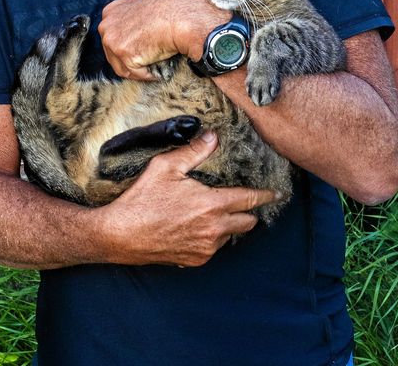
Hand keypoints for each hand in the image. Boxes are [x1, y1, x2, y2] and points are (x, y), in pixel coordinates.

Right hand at [95, 130, 276, 265]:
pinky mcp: (195, 260)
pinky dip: (211, 237)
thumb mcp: (166, 166)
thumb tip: (212, 137)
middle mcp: (214, 230)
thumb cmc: (143, 198)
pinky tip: (195, 225)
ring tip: (211, 212)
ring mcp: (206, 249)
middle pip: (248, 223)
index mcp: (212, 205)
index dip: (264, 196)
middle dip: (248, 212)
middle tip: (241, 201)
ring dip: (227, 225)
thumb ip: (193, 152)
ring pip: (230, 236)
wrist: (121, 234)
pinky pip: (213, 248)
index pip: (249, 200)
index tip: (275, 193)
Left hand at [98, 0, 230, 79]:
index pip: (115, 36)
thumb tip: (150, 2)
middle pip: (114, 53)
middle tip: (151, 60)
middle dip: (132, 59)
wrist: (182, 16)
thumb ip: (141, 6)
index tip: (145, 49)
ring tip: (157, 64)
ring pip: (123, 66)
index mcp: (111, 11)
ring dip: (140, 68)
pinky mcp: (123, 53)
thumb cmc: (173, 6)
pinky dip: (147, 74)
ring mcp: (112, 39)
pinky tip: (159, 66)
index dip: (132, 45)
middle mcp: (106, 25)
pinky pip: (135, 72)